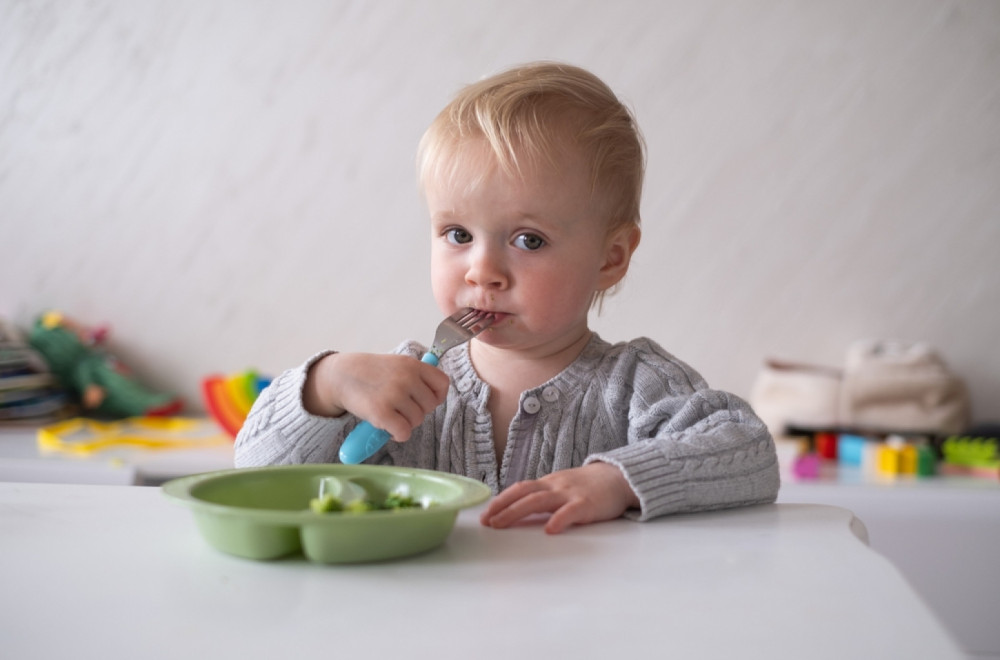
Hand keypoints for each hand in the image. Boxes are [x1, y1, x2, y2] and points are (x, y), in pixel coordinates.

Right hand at [302, 352, 450, 442]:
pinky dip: (398, 435)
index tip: (425, 401)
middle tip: (401, 409)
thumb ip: (416, 376)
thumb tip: (436, 397)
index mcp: (413, 364)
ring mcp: (394, 395)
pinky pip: (404, 432)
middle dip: (418, 411)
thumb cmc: (371, 373)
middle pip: (430, 406)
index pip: (442, 384)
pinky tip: (389, 428)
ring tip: (391, 415)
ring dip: (406, 423)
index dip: (437, 396)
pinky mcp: (382, 412)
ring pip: (417, 420)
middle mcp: (406, 378)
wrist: (341, 375)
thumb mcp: (396, 364)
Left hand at [479, 462, 640, 533]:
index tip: (484, 515)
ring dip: (517, 511)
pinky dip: (559, 519)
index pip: (519, 489)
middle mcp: (555, 486)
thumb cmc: (588, 486)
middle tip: (486, 521)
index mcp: (548, 483)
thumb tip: (517, 512)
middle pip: (523, 493)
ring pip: (539, 500)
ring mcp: (570, 494)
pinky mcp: (587, 504)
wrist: (618, 477)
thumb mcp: (562, 488)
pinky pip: (571, 511)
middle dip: (502, 507)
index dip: (500, 501)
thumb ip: (543, 498)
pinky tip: (550, 530)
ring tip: (501, 524)